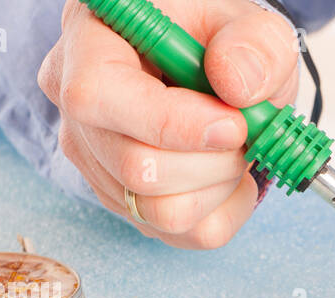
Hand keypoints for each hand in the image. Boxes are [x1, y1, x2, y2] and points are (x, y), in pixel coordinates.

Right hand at [39, 0, 298, 248]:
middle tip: (245, 131)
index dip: (169, 123)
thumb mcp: (254, 25)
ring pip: (159, 212)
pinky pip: (182, 235)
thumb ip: (256, 44)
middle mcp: (79, 108)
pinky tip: (226, 173)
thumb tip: (236, 85)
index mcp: (91, 40)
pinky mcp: (125, 202)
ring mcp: (96, 162)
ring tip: (235, 149)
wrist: (223, 80)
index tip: (233, 124)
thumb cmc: (224, 45)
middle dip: (211, 161)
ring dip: (219, 187)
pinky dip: (223, 209)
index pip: (96, 95)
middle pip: (134, 168)